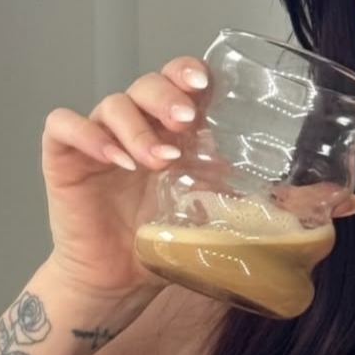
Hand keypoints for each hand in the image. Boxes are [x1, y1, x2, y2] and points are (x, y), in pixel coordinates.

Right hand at [42, 56, 214, 301]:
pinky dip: (89, 135)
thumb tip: (291, 190)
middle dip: (168, 97)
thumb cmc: (157, 245)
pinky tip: (114, 159)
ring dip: (139, 129)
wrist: (118, 281)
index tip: (204, 86)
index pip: (178, 83)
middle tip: (185, 121)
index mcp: (169, 133)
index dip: (189, 74)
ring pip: (113, 104)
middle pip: (147, 85)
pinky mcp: (64, 157)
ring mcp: (98, 139)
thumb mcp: (207, 217)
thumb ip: (236, 196)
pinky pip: (64, 126)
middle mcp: (135, 127)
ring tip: (158, 162)